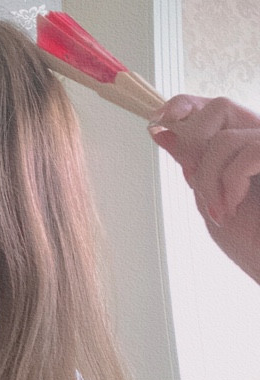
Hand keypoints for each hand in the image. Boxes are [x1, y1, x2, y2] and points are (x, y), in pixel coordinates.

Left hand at [149, 95, 259, 283]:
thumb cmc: (252, 244)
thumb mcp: (212, 200)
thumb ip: (194, 166)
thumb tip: (164, 133)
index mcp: (243, 147)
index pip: (213, 110)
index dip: (185, 105)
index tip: (158, 119)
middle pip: (218, 109)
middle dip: (194, 147)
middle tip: (193, 179)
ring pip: (224, 138)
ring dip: (208, 179)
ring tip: (219, 211)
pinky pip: (246, 151)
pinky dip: (230, 181)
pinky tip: (231, 206)